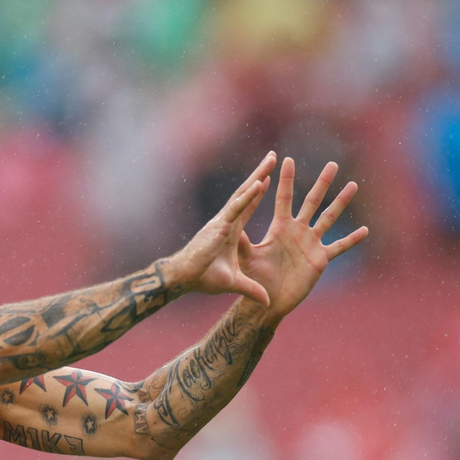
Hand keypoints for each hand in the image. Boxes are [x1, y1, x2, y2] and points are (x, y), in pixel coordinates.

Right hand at [166, 152, 275, 305]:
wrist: (186, 278)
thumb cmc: (204, 278)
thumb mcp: (235, 282)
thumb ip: (252, 289)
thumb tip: (267, 302)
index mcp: (232, 230)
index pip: (248, 206)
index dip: (258, 193)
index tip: (268, 179)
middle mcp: (228, 220)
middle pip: (248, 193)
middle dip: (261, 174)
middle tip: (273, 157)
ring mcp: (224, 220)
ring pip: (244, 193)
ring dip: (259, 175)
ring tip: (272, 160)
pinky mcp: (220, 226)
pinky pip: (238, 207)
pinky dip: (249, 196)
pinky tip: (261, 182)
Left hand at [238, 157, 368, 321]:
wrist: (268, 298)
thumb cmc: (255, 278)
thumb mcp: (248, 258)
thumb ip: (242, 243)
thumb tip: (232, 226)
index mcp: (280, 227)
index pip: (284, 198)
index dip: (286, 180)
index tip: (287, 159)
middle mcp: (298, 230)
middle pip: (312, 201)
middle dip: (323, 182)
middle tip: (332, 163)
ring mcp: (311, 243)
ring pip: (330, 218)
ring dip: (341, 202)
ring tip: (353, 185)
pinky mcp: (320, 259)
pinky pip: (339, 247)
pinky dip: (351, 239)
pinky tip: (365, 230)